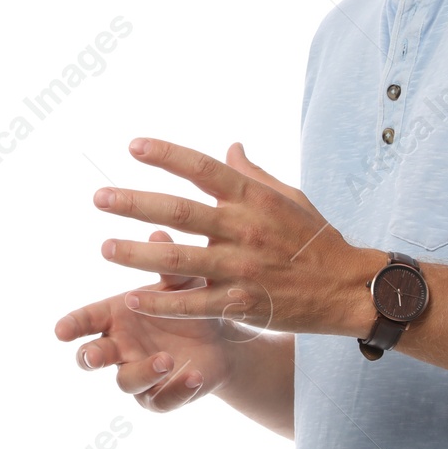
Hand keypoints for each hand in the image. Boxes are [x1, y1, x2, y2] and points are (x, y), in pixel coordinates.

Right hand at [55, 230, 234, 410]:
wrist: (220, 342)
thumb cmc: (188, 306)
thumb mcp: (184, 285)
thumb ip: (171, 267)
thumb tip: (159, 234)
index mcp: (116, 317)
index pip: (86, 321)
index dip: (71, 326)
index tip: (60, 331)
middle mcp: (120, 347)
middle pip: (91, 356)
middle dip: (89, 356)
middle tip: (94, 355)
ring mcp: (137, 374)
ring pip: (126, 381)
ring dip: (143, 371)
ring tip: (166, 359)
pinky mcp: (159, 397)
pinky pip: (162, 399)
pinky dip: (175, 390)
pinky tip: (192, 377)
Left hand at [92, 137, 371, 337]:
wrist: (349, 288)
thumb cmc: (316, 239)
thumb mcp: (290, 197)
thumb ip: (253, 174)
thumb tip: (230, 146)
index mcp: (252, 198)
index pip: (202, 169)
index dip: (166, 155)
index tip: (132, 146)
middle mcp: (243, 229)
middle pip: (179, 211)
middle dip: (134, 204)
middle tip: (99, 198)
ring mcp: (242, 267)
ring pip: (179, 259)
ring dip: (137, 254)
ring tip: (104, 248)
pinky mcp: (243, 303)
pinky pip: (195, 303)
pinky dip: (164, 301)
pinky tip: (133, 298)